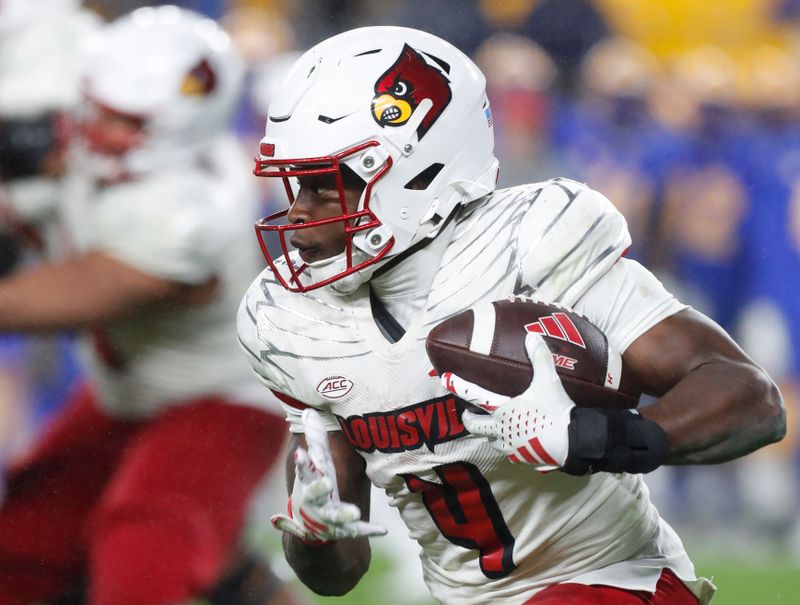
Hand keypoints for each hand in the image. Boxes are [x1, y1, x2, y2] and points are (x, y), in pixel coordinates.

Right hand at [270, 408, 386, 542]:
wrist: (311, 526)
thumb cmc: (316, 484)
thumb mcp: (316, 464)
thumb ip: (315, 440)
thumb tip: (308, 410)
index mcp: (309, 482)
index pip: (304, 470)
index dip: (301, 462)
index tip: (300, 453)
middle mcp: (314, 501)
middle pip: (314, 493)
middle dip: (319, 489)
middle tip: (326, 484)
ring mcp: (326, 517)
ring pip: (334, 516)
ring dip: (343, 513)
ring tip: (355, 512)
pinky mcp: (341, 530)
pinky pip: (354, 531)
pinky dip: (368, 529)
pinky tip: (383, 529)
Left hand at [442, 333, 574, 470]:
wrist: (571, 443)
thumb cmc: (555, 410)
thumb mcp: (548, 381)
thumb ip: (540, 358)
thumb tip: (532, 337)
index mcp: (502, 410)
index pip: (474, 395)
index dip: (458, 386)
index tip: (445, 379)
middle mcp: (501, 429)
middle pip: (474, 426)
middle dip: (468, 418)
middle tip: (468, 412)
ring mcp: (510, 446)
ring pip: (490, 440)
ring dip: (489, 432)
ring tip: (494, 425)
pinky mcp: (521, 458)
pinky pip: (508, 452)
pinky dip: (509, 444)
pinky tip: (518, 439)